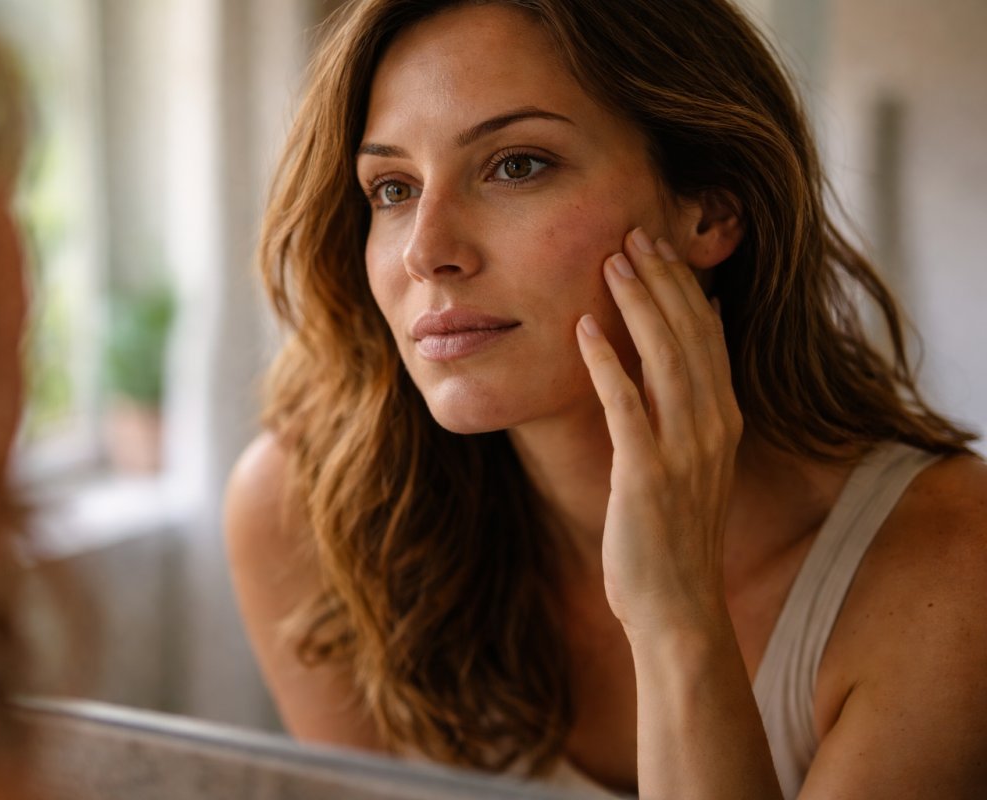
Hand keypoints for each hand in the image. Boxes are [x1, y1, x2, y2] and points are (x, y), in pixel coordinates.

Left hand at [575, 228, 742, 637]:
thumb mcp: (686, 466)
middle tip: (633, 232)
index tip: (659, 246)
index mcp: (724, 420)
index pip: (709, 336)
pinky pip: (626, 404)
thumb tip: (664, 363)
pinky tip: (585, 328)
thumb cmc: (671, 538)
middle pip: (691, 334)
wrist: (676, 608)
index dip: (684, 287)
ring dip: (639, 304)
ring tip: (613, 260)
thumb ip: (680, 413)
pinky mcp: (646, 473)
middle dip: (662, 279)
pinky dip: (607, 362)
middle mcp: (713, 427)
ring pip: (666, 357)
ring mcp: (684, 450)